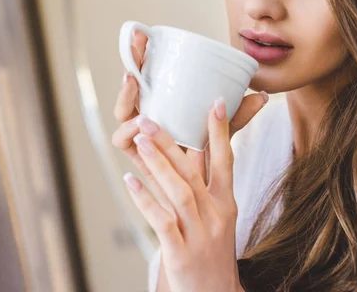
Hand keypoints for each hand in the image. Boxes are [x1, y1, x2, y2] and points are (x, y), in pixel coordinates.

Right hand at [111, 30, 267, 200]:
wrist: (199, 201)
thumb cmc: (207, 162)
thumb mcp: (222, 136)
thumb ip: (236, 117)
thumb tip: (263, 95)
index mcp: (163, 106)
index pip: (148, 75)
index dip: (143, 54)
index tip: (145, 33)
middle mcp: (147, 117)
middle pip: (131, 88)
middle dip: (131, 63)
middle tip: (139, 45)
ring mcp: (138, 136)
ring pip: (123, 113)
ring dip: (127, 97)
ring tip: (138, 85)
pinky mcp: (135, 156)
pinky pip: (123, 142)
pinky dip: (127, 134)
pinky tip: (138, 126)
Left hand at [123, 98, 253, 291]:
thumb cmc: (212, 255)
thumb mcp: (216, 220)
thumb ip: (200, 189)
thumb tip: (180, 156)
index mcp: (226, 204)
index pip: (225, 160)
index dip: (220, 131)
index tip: (216, 102)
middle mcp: (215, 215)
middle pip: (195, 171)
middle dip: (172, 142)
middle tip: (150, 118)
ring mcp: (199, 234)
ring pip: (179, 192)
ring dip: (158, 164)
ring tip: (140, 140)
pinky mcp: (181, 253)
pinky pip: (163, 222)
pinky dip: (146, 200)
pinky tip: (130, 183)